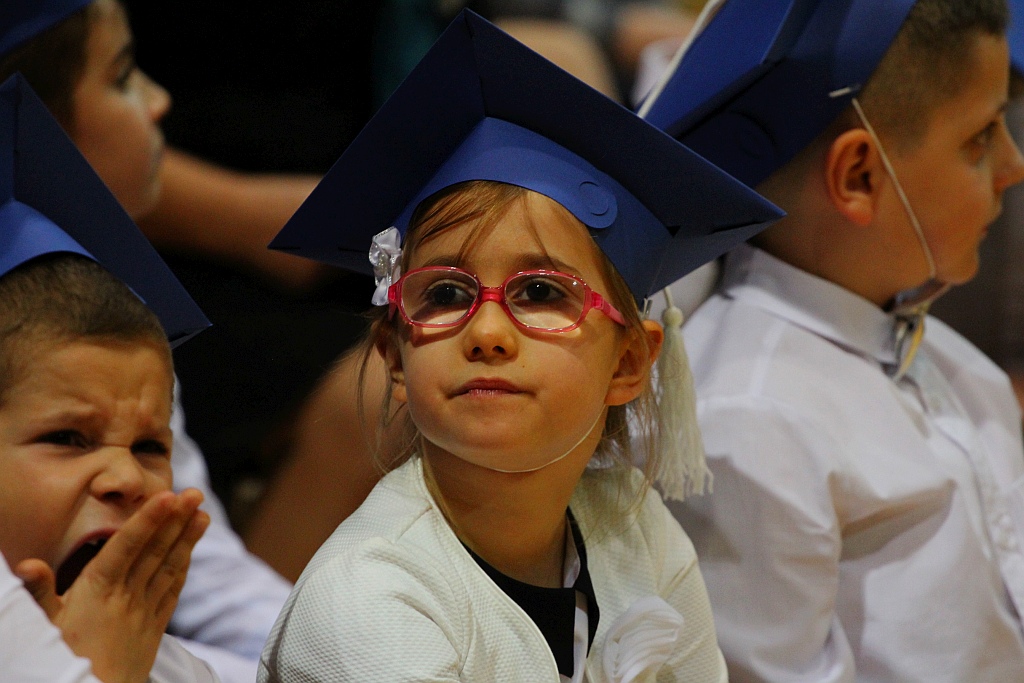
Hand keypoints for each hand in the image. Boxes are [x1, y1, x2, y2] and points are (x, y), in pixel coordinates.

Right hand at [15, 489, 209, 682]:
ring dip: (186, 539)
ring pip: (169, 567)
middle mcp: (126, 596)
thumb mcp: (45, 625)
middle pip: (155, 551)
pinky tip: (190, 551)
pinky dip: (182, 567)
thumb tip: (28, 564)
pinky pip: (172, 590)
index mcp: (97, 590)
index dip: (148, 520)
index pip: (126, 546)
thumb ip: (38, 591)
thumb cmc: (64, 658)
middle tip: (194, 494)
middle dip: (176, 520)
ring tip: (202, 514)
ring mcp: (144, 610)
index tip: (168, 497)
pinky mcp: (155, 626)